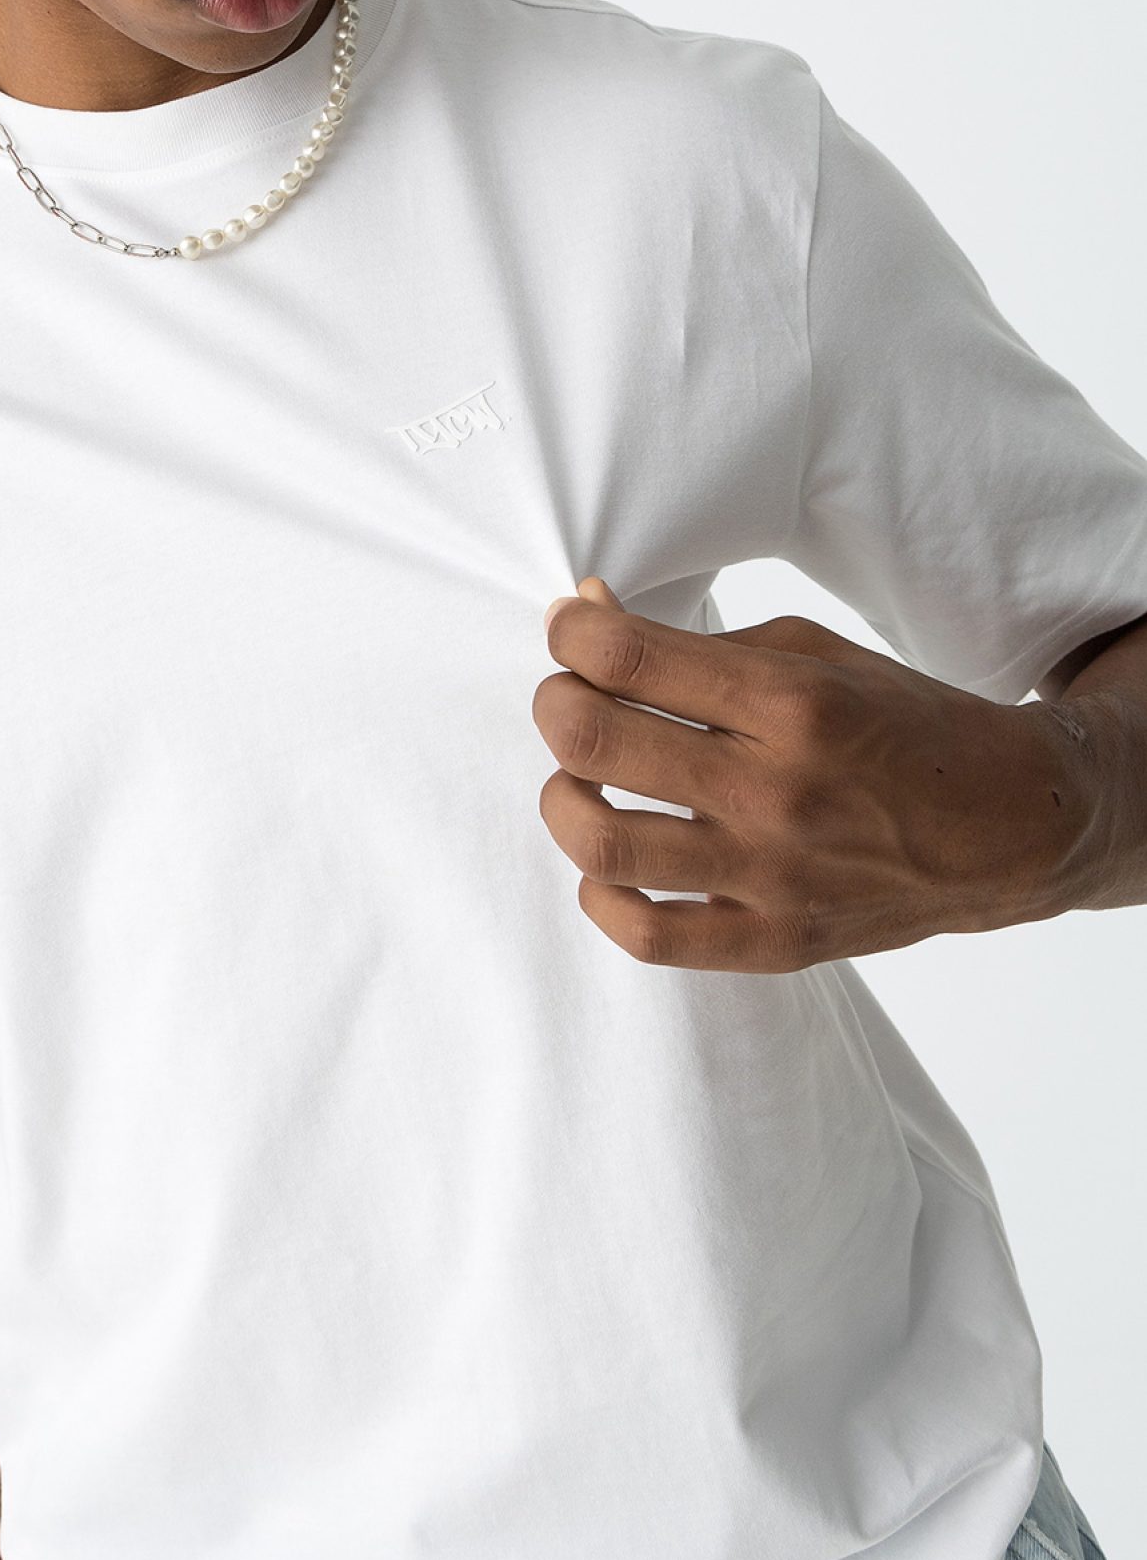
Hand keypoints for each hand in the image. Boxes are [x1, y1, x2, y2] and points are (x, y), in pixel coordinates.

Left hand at [531, 578, 1096, 971]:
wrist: (1005, 826)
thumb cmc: (901, 726)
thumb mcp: (815, 653)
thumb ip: (697, 641)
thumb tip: (586, 618)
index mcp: (793, 703)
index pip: (626, 657)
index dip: (570, 632)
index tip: (569, 628)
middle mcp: (777, 790)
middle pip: (593, 741)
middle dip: (555, 703)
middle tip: (568, 697)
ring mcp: (773, 876)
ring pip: (602, 841)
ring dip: (563, 796)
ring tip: (580, 779)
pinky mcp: (774, 942)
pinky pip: (646, 934)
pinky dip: (600, 892)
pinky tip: (612, 860)